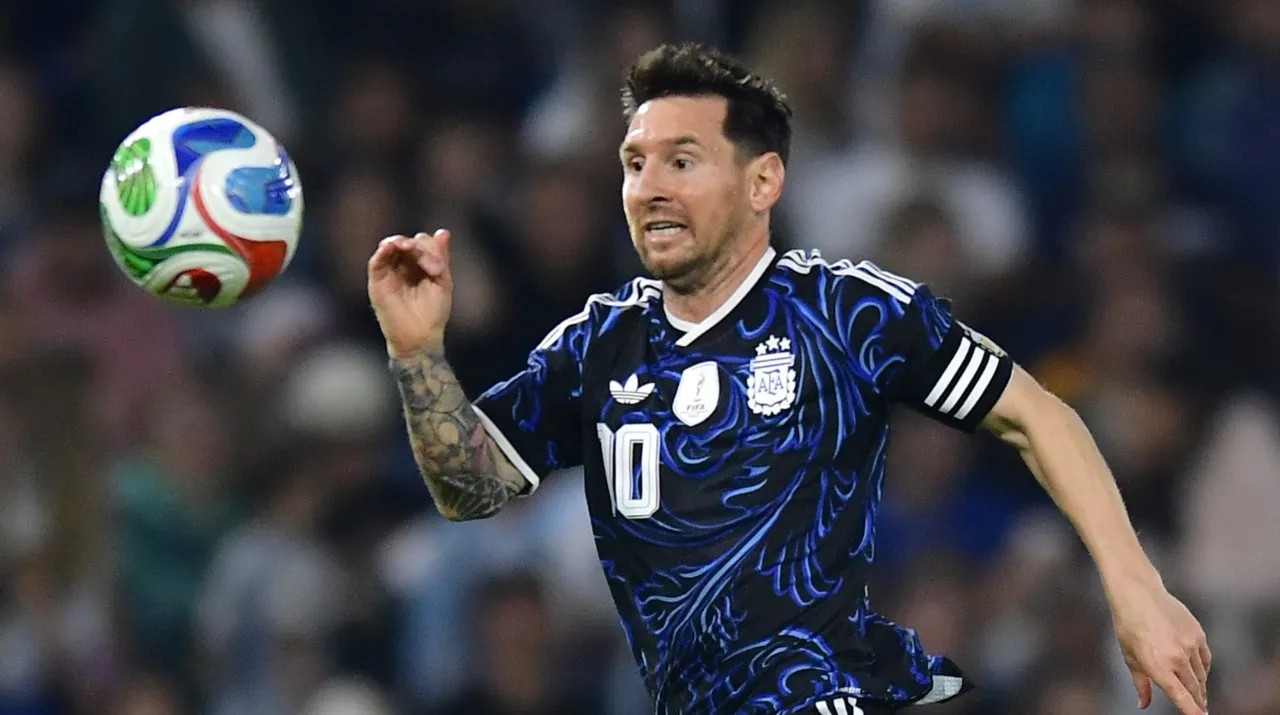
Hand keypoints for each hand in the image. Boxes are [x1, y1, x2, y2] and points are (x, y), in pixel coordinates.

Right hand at [368, 230, 452, 356]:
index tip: (438, 269)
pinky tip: (392, 247)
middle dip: (419, 248)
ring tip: (407, 246)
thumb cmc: (433, 313)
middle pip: (408, 243)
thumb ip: (441, 257)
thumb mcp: (443, 282)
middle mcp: (404, 265)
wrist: (420, 337)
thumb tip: (443, 231)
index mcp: (420, 264)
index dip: (431, 250)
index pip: (423, 243)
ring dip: (399, 242)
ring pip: (390, 246)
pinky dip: (383, 251)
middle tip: (431, 267)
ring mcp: (390, 272)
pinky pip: (377, 261)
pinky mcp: (378, 281)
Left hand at [1109, 577, 1210, 714]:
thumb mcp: (1129, 657)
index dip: (1192, 711)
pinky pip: (1205, 660)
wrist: (1139, 594)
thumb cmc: (1128, 626)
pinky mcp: (1198, 635)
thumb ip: (1141, 684)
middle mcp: (1177, 657)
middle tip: (1200, 710)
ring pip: (1202, 676)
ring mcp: (1190, 645)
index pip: (1181, 696)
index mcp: (1157, 665)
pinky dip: (1203, 669)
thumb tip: (1143, 705)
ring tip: (1199, 695)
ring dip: (1200, 687)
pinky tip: (1199, 674)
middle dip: (1198, 702)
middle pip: (1195, 689)